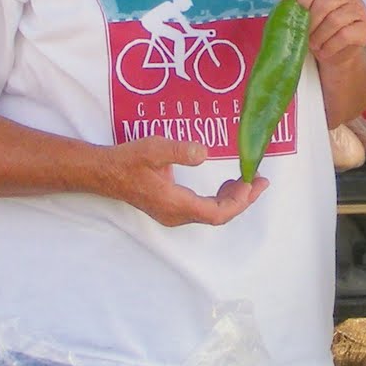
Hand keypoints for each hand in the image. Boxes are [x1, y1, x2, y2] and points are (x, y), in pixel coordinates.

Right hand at [105, 136, 267, 227]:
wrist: (105, 173)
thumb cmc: (128, 160)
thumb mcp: (154, 149)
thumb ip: (179, 151)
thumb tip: (204, 153)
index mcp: (176, 204)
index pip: (217, 213)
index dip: (240, 202)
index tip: (255, 184)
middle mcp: (177, 215)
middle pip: (219, 216)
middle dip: (242, 200)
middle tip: (260, 181)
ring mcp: (173, 214)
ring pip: (212, 214)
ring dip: (231, 200)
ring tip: (247, 181)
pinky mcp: (170, 208)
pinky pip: (203, 209)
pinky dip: (219, 198)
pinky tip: (225, 185)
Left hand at [295, 0, 365, 68]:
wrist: (333, 47)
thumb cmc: (317, 24)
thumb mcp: (301, 8)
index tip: (298, 12)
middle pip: (324, 3)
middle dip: (310, 23)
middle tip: (305, 33)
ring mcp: (360, 7)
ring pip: (334, 20)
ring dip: (319, 36)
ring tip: (314, 43)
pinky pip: (344, 35)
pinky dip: (330, 46)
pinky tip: (325, 49)